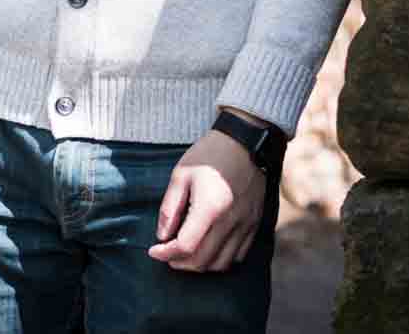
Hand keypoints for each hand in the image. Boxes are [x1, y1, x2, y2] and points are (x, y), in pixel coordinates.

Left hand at [147, 128, 266, 271]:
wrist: (244, 143)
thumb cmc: (209, 156)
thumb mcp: (180, 175)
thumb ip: (169, 208)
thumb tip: (162, 236)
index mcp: (210, 207)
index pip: (186, 245)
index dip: (166, 253)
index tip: (154, 250)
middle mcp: (231, 221)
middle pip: (203, 260)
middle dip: (180, 263)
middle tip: (166, 255)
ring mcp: (246, 225)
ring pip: (222, 263)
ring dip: (200, 265)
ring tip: (185, 255)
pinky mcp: (255, 225)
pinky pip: (239, 255)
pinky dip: (220, 260)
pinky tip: (208, 249)